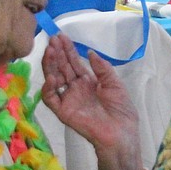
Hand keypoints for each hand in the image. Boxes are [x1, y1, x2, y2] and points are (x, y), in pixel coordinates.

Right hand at [41, 33, 140, 155]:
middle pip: (62, 68)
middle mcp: (75, 89)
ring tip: (50, 50)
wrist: (121, 133)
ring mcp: (68, 100)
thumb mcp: (115, 84)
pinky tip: (52, 76)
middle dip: (57, 53)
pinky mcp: (63, 112)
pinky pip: (51, 98)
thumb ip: (102, 68)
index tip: (62, 36)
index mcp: (87, 82)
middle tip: (53, 38)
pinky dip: (49, 87)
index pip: (73, 63)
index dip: (67, 50)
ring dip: (50, 65)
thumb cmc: (121, 110)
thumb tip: (90, 52)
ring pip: (53, 79)